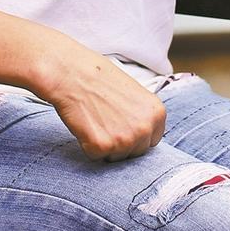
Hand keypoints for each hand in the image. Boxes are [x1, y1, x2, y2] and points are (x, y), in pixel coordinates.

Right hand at [45, 43, 167, 161]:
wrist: (73, 73)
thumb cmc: (100, 77)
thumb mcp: (134, 92)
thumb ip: (142, 114)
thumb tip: (142, 131)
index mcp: (156, 113)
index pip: (152, 139)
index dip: (135, 134)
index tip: (123, 124)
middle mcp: (144, 128)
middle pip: (136, 152)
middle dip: (121, 142)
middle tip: (106, 120)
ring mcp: (124, 140)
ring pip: (116, 158)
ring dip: (105, 145)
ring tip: (96, 119)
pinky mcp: (102, 147)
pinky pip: (96, 156)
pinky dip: (88, 145)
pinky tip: (87, 124)